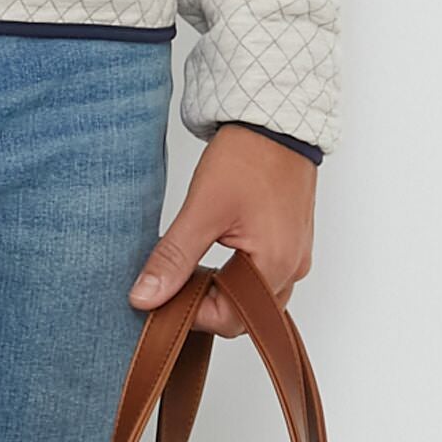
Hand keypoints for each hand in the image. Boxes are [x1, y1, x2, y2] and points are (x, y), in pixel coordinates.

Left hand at [129, 128, 316, 335]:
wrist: (274, 120)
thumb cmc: (248, 158)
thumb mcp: (202, 210)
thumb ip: (173, 259)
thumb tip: (145, 297)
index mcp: (276, 266)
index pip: (229, 321)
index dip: (191, 313)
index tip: (163, 293)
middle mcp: (293, 268)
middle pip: (244, 315)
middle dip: (206, 304)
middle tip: (175, 277)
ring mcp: (296, 255)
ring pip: (254, 297)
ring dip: (221, 288)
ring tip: (194, 261)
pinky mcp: (291, 241)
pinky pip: (264, 276)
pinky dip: (236, 274)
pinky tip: (215, 250)